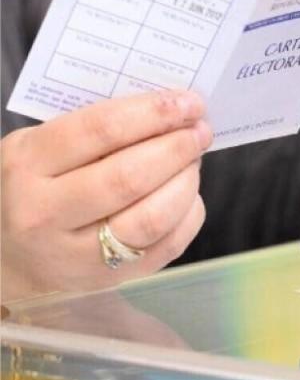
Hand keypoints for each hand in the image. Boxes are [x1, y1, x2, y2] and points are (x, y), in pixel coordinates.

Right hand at [1, 91, 210, 301]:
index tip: (189, 102)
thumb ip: (94, 129)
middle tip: (200, 130)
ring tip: (194, 160)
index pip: (100, 130)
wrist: (8, 256)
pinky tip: (189, 195)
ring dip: (186, 181)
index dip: (154, 112)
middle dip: (177, 147)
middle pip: (130, 176)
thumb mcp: (40, 148)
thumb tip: (169, 110)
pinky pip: (166, 245)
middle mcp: (45, 212)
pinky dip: (189, 213)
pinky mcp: (108, 278)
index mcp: (27, 164)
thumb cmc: (34, 187)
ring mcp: (76, 253)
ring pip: (152, 217)